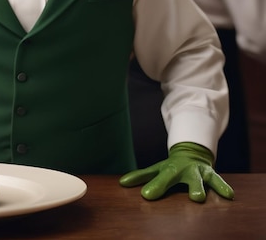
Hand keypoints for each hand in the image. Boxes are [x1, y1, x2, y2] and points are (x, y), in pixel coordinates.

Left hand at [119, 142, 234, 201]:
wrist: (193, 152)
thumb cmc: (172, 167)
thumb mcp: (157, 168)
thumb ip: (142, 176)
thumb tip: (121, 183)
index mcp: (168, 169)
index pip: (158, 177)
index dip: (152, 186)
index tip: (145, 196)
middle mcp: (181, 169)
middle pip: (174, 176)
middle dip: (168, 185)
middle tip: (160, 193)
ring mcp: (197, 171)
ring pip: (198, 179)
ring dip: (199, 187)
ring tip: (198, 198)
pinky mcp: (211, 174)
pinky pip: (218, 181)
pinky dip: (223, 187)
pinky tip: (230, 196)